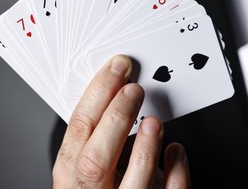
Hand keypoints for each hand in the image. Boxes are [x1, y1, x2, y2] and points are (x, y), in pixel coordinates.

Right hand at [52, 55, 189, 187]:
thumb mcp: (87, 169)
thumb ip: (97, 141)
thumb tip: (116, 95)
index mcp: (71, 180)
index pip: (78, 134)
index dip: (96, 97)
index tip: (115, 71)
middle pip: (95, 160)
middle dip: (115, 118)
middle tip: (134, 89)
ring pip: (132, 185)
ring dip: (144, 147)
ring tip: (154, 120)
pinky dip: (175, 172)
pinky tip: (175, 150)